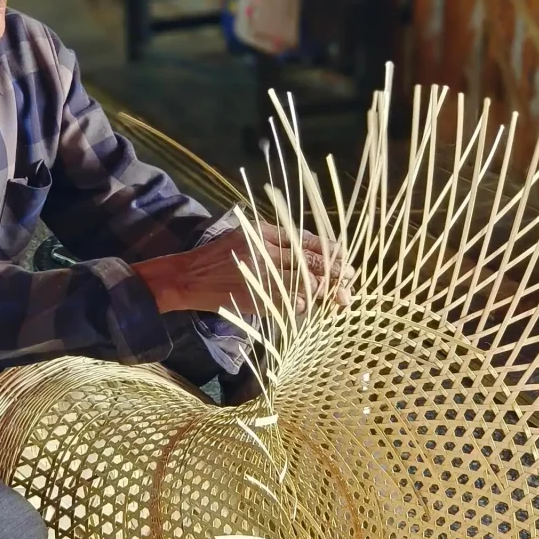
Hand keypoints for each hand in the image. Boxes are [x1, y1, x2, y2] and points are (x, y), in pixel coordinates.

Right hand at [134, 223, 353, 315]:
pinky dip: (302, 303)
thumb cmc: (218, 256)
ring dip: (324, 291)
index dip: (329, 250)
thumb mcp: (246, 236)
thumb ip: (275, 240)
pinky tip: (310, 305)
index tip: (344, 258)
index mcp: (263, 233)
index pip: (305, 240)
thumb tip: (312, 251)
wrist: (187, 277)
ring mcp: (260, 277)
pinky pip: (287, 302)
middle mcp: (264, 252)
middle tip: (351, 280)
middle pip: (309, 262)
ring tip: (339, 297)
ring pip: (303, 284)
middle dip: (334, 272)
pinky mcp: (255, 298)